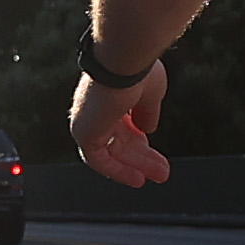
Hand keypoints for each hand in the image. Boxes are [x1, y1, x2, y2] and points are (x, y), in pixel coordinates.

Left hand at [68, 61, 169, 185]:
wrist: (124, 64)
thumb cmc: (138, 70)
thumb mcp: (150, 93)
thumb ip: (147, 113)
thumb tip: (148, 129)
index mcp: (110, 93)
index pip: (122, 123)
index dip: (139, 138)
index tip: (154, 150)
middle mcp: (96, 107)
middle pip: (119, 140)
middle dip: (142, 157)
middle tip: (161, 171)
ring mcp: (88, 120)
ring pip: (112, 151)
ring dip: (136, 166)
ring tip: (159, 176)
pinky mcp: (83, 133)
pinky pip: (99, 160)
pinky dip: (118, 171)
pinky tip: (137, 179)